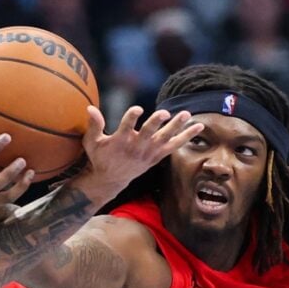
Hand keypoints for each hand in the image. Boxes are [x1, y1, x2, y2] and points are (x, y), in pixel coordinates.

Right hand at [69, 106, 202, 204]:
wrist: (110, 180)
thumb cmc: (100, 158)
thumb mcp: (92, 142)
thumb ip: (94, 125)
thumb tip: (89, 107)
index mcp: (121, 141)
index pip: (127, 127)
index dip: (131, 117)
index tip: (137, 109)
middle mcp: (137, 147)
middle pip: (149, 133)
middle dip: (156, 123)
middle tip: (165, 113)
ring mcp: (148, 152)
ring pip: (165, 138)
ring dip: (177, 127)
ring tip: (187, 114)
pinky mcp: (156, 156)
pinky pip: (174, 146)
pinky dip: (185, 137)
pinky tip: (198, 127)